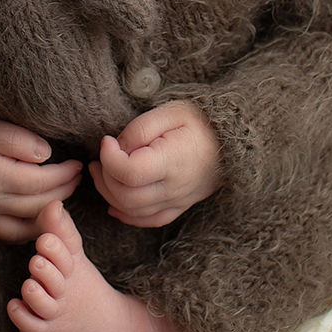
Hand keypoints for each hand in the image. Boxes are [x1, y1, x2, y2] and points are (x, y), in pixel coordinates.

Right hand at [0, 117, 81, 241]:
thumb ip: (15, 138)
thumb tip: (45, 154)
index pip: (38, 181)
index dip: (62, 175)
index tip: (77, 165)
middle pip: (36, 203)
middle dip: (63, 191)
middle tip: (78, 178)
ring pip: (25, 224)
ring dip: (50, 211)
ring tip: (65, 194)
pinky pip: (9, 235)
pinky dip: (30, 230)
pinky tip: (42, 219)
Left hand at [89, 102, 220, 228]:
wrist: (232, 140)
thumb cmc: (199, 122)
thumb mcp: (170, 111)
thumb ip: (139, 129)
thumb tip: (117, 148)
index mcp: (173, 161)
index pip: (130, 173)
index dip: (110, 158)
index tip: (108, 141)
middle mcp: (174, 187)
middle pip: (126, 196)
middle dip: (104, 178)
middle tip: (99, 158)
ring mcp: (177, 201)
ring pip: (132, 211)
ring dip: (109, 194)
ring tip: (103, 171)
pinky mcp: (178, 207)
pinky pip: (148, 220)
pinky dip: (126, 214)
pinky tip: (114, 201)